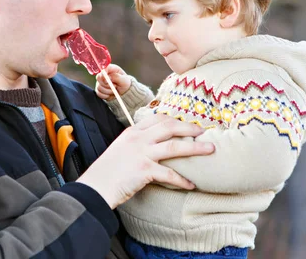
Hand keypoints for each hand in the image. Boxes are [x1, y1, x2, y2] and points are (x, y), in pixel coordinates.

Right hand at [76, 114, 214, 208]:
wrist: (95, 187)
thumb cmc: (107, 172)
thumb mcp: (120, 150)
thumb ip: (136, 144)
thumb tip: (154, 147)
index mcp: (132, 132)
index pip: (157, 118)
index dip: (175, 119)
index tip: (186, 123)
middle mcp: (138, 138)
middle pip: (169, 126)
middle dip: (189, 128)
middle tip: (203, 132)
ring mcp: (141, 153)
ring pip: (175, 146)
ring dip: (195, 148)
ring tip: (210, 149)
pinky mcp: (144, 170)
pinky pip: (169, 173)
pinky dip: (182, 179)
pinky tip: (191, 184)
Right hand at [95, 64, 131, 99]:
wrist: (124, 92)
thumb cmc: (125, 83)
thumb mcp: (124, 80)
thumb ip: (116, 77)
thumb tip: (107, 77)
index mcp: (111, 69)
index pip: (103, 67)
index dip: (103, 72)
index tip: (106, 79)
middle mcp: (104, 74)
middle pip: (98, 78)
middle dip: (107, 84)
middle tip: (115, 86)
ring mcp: (100, 82)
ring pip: (99, 87)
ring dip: (108, 91)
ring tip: (114, 90)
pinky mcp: (99, 89)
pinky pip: (99, 93)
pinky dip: (105, 95)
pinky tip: (110, 94)